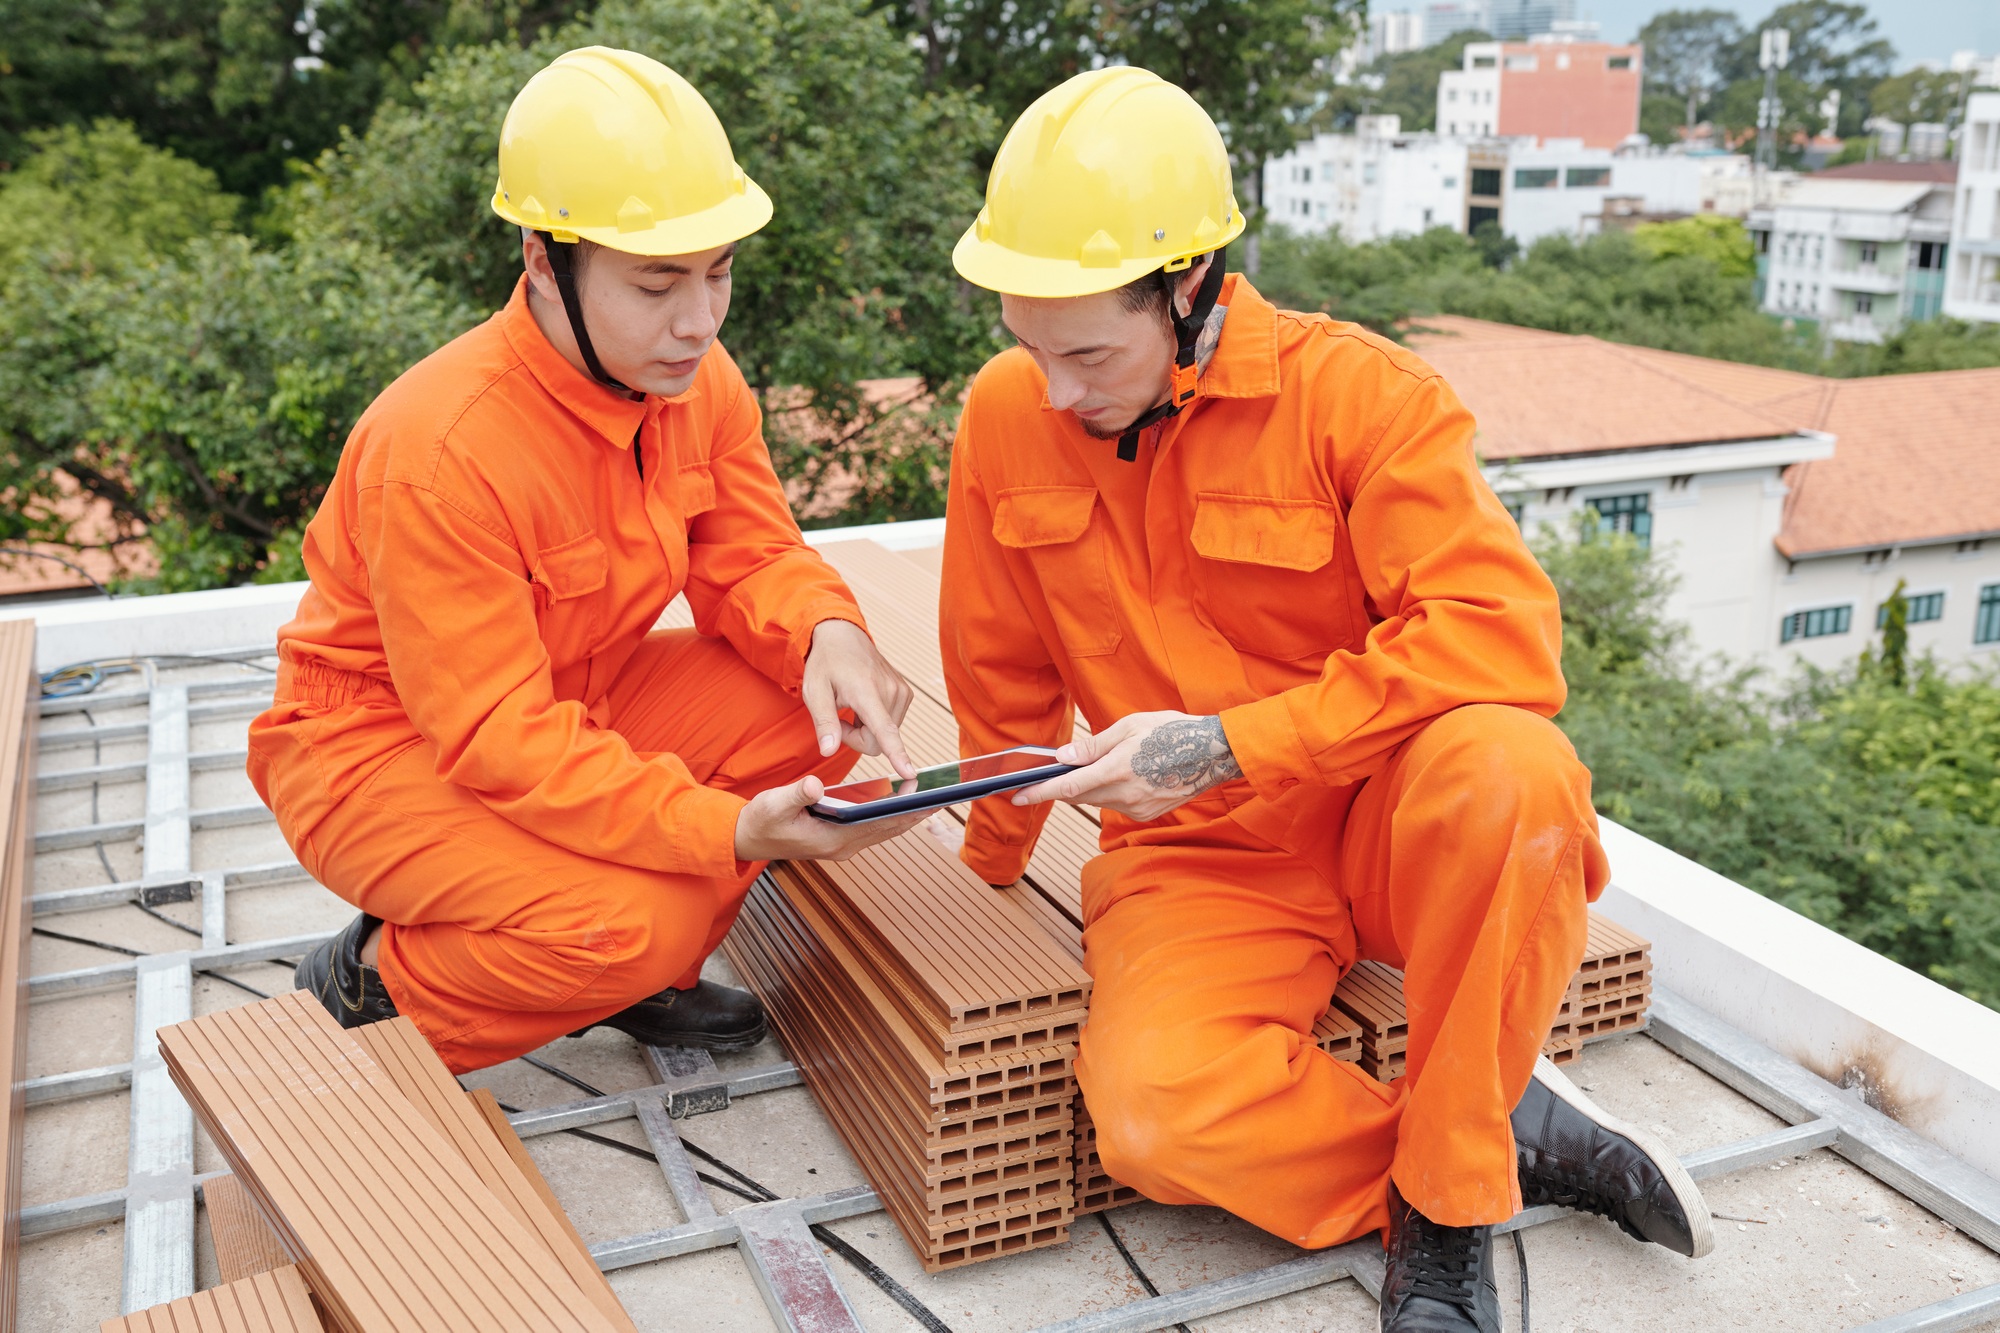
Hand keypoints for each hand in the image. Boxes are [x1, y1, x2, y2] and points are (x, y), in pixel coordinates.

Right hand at [734, 774, 929, 862]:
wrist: (747, 838)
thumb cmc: (761, 820)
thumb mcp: (773, 804)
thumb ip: (796, 794)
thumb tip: (816, 785)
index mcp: (833, 839)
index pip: (879, 824)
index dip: (906, 811)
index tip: (929, 800)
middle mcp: (844, 846)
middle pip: (889, 828)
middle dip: (917, 812)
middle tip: (946, 794)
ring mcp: (844, 845)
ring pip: (885, 829)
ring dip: (908, 814)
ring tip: (934, 796)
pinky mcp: (841, 838)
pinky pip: (875, 827)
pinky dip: (892, 814)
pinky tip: (905, 801)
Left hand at [801, 619, 915, 778]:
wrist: (843, 636)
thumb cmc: (826, 663)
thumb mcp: (814, 691)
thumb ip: (823, 722)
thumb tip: (829, 750)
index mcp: (866, 691)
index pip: (884, 730)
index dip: (897, 754)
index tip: (910, 772)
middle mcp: (890, 691)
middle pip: (878, 742)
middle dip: (856, 738)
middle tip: (839, 718)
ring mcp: (901, 691)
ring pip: (886, 735)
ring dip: (866, 729)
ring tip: (852, 706)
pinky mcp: (906, 693)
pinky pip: (891, 724)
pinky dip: (875, 721)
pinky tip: (864, 703)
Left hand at [1010, 711, 1241, 820]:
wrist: (1214, 754)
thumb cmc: (1172, 731)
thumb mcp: (1130, 726)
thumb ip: (1094, 745)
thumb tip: (1064, 756)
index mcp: (1116, 771)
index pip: (1066, 787)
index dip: (1038, 793)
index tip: (1016, 796)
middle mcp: (1124, 796)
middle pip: (1078, 797)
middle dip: (1061, 787)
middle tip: (1048, 776)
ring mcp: (1137, 809)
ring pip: (1097, 801)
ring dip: (1088, 788)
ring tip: (1098, 767)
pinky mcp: (1147, 815)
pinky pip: (1117, 805)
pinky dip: (1111, 792)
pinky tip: (1124, 776)